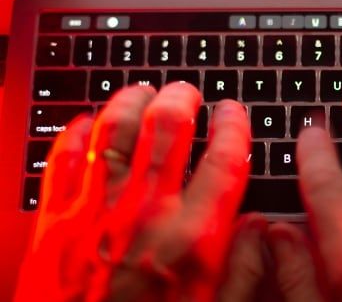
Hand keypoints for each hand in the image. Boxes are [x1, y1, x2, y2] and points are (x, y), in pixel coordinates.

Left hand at [14, 83, 251, 301]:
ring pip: (115, 128)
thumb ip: (247, 270)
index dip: (233, 126)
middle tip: (187, 91)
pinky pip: (65, 156)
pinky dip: (79, 131)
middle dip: (182, 97)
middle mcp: (146, 212)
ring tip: (143, 91)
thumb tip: (265, 229)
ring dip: (131, 100)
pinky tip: (90, 123)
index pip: (224, 158)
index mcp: (193, 237)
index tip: (233, 113)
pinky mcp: (56, 218)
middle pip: (167, 127)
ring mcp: (97, 209)